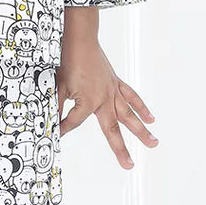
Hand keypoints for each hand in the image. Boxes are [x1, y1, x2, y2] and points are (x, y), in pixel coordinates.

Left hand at [56, 37, 157, 168]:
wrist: (80, 39)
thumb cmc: (68, 61)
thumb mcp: (58, 85)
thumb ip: (57, 106)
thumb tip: (51, 123)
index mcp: (88, 101)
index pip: (74, 122)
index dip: (63, 128)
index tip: (55, 133)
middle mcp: (104, 99)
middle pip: (113, 129)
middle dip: (121, 148)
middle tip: (130, 164)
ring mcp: (113, 91)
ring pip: (128, 115)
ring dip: (141, 130)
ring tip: (153, 143)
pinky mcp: (116, 83)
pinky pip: (131, 96)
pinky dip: (141, 107)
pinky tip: (151, 118)